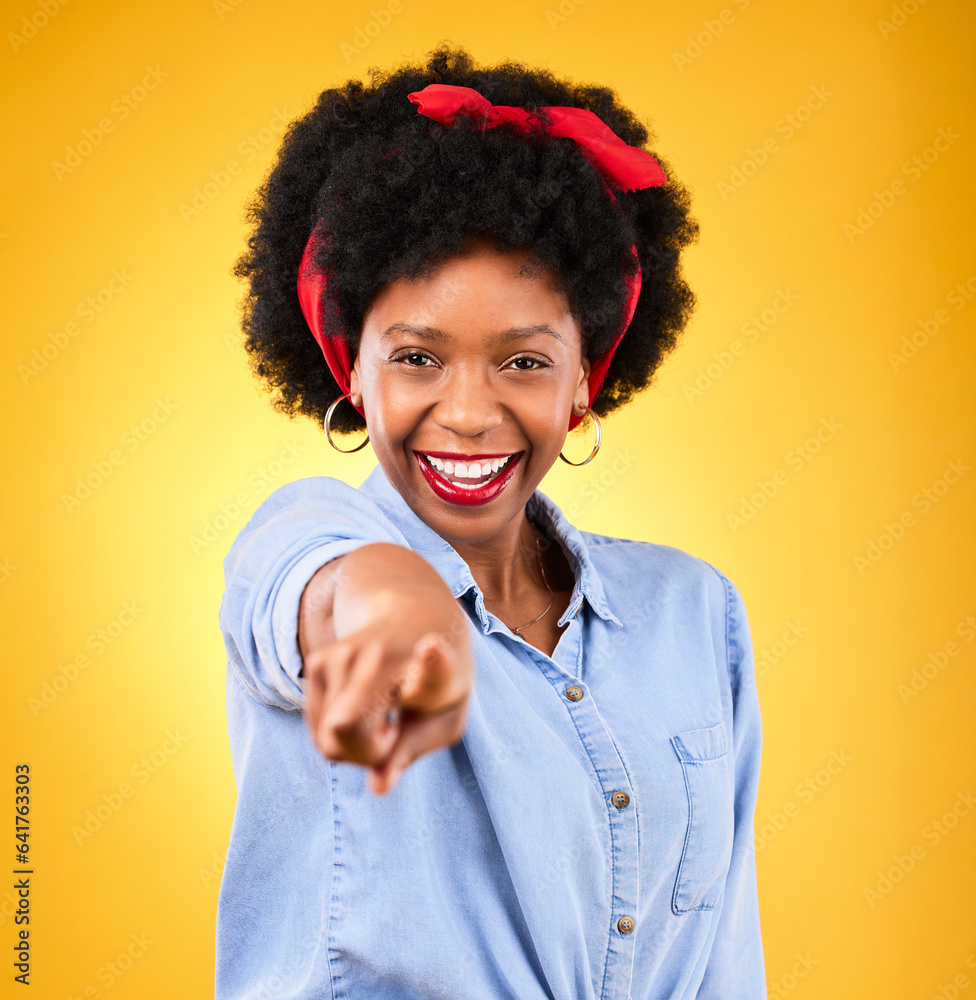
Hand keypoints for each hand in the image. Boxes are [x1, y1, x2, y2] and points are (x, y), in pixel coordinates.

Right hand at [301, 562, 473, 794]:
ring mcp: (345, 653)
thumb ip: (412, 752)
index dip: (432, 659)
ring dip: (352, 746)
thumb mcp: (444, 719)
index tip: (431, 646)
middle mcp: (384, 653)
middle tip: (392, 734)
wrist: (415, 618)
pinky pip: (317, 731)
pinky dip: (337, 735)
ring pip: (327, 739)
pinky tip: (361, 707)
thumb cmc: (436, 680)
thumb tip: (377, 787)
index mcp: (435, 668)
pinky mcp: (318, 660)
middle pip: (346, 726)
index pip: (433, 665)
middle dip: (364, 754)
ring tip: (381, 716)